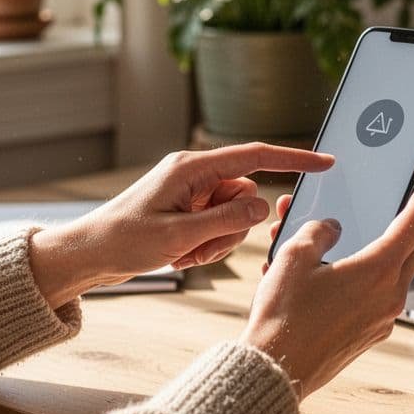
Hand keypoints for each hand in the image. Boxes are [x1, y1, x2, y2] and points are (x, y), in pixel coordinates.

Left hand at [28, 143, 334, 308]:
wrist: (88, 255)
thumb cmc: (122, 241)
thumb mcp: (179, 237)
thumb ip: (227, 221)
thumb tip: (264, 208)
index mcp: (192, 168)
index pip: (256, 157)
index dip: (294, 159)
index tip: (326, 162)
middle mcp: (195, 175)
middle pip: (246, 197)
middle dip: (231, 229)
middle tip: (196, 249)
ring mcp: (192, 193)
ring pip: (236, 217)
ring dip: (217, 242)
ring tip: (183, 254)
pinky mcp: (188, 210)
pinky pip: (219, 228)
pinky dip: (206, 247)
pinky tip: (179, 255)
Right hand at [241, 160, 413, 399]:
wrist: (273, 372)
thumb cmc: (282, 318)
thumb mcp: (293, 257)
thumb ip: (319, 231)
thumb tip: (331, 227)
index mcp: (379, 272)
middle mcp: (390, 296)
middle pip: (411, 246)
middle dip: (401, 219)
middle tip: (389, 200)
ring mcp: (382, 319)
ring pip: (392, 271)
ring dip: (372, 249)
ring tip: (334, 236)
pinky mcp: (368, 335)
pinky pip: (375, 295)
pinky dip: (360, 276)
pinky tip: (327, 270)